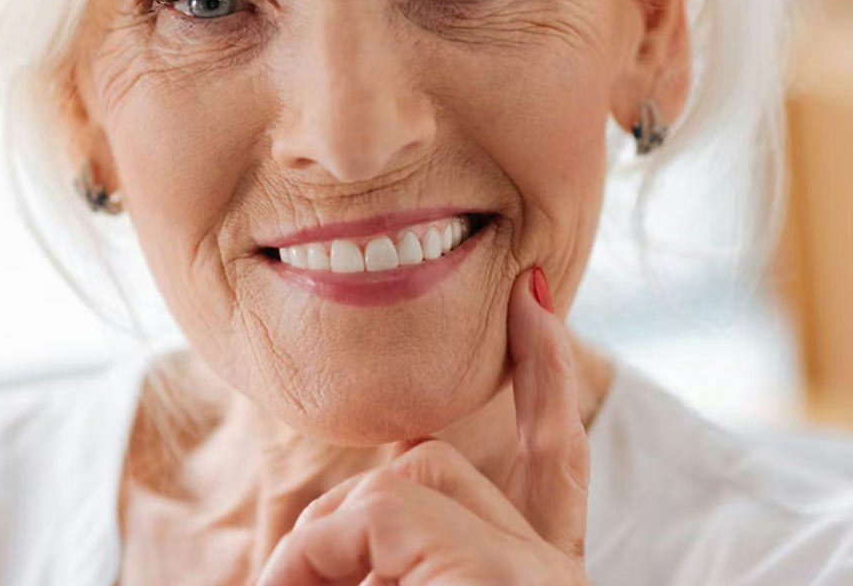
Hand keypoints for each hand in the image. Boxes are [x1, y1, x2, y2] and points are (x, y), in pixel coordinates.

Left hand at [255, 267, 591, 585]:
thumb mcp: (394, 575)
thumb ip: (402, 523)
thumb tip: (387, 470)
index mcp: (534, 572)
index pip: (554, 456)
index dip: (546, 370)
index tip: (533, 294)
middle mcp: (550, 573)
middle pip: (443, 459)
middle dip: (369, 490)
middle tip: (299, 562)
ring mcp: (535, 575)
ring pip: (408, 472)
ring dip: (327, 539)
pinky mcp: (500, 576)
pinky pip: (382, 502)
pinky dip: (315, 550)